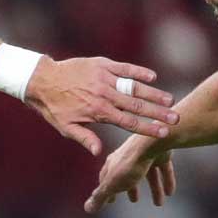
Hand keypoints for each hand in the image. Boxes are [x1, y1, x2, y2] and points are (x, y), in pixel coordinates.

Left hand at [25, 57, 176, 156]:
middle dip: (158, 113)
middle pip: (137, 105)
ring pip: (134, 87)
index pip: (128, 122)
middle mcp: (105, 95)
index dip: (147, 128)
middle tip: (176, 118)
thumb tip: (99, 153)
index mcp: (98, 112)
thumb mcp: (66, 127)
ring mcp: (105, 78)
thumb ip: (85, 138)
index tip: (163, 133)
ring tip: (170, 99)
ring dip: (153, 93)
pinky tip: (152, 77)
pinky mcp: (102, 64)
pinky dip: (138, 72)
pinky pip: (123, 68)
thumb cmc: (54, 107)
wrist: (42, 80)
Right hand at [84, 132, 176, 213]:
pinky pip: (164, 170)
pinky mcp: (161, 154)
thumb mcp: (112, 184)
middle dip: (131, 188)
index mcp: (113, 163)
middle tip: (134, 200)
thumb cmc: (130, 163)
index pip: (107, 178)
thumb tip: (87, 208)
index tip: (109, 200)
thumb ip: (101, 197)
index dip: (107, 190)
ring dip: (154, 190)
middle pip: (129, 176)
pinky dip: (166, 181)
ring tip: (159, 203)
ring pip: (149, 175)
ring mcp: (146, 155)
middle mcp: (128, 158)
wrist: (153, 143)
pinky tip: (170, 193)